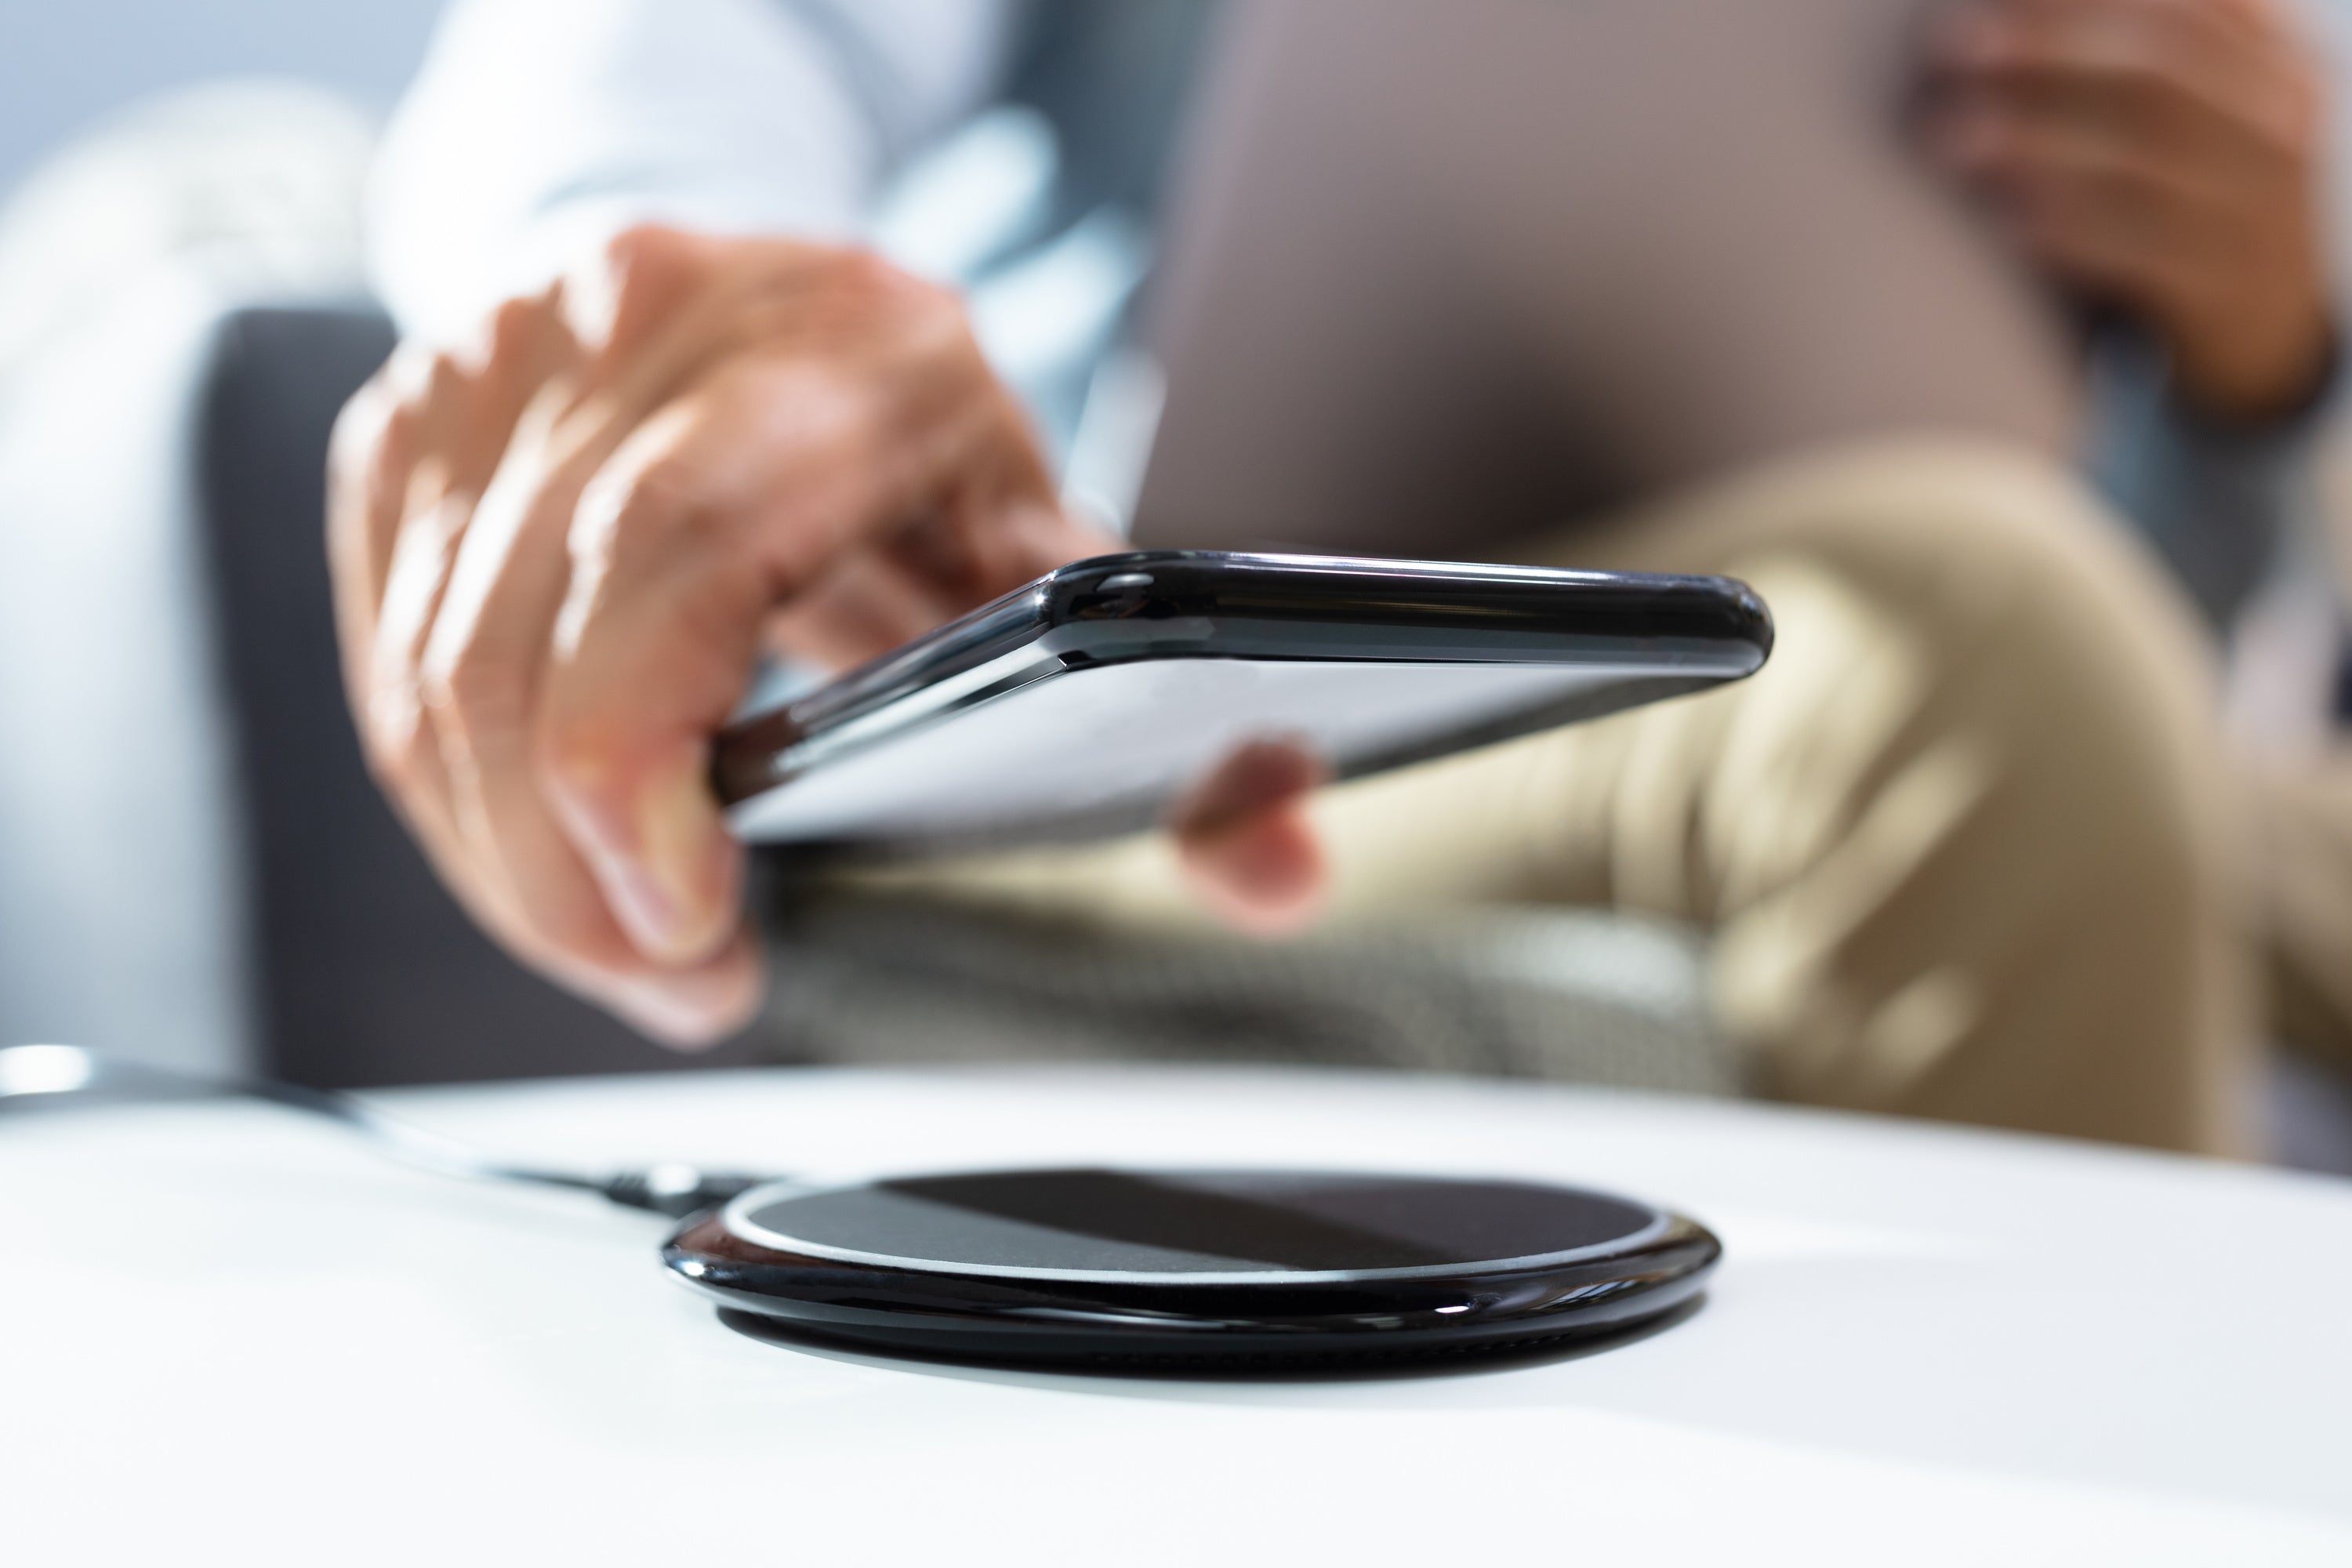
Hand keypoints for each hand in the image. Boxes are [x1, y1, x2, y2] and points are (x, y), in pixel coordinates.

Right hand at [329, 226, 1323, 1046]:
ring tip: (627, 941)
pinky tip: (545, 852)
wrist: (767, 307)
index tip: (692, 930)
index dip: (640, 773)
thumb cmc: (908, 438)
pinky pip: (383, 659)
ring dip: (512, 862)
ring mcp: (499, 368)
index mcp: (834, 353)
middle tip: (674, 977)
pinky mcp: (408, 430)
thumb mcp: (1044, 547)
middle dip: (576, 878)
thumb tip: (1276, 865)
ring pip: (432, 672)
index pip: (671, 554)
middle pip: (523, 647)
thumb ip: (1175, 720)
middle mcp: (644, 330)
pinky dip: (455, 797)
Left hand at [1926, 0, 2334, 418]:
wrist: (2266, 324)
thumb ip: (2137, 51)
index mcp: (2272, 63)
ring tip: (1953, 137)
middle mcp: (2277, 127)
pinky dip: (2068, 233)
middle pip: (2159, 70)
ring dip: (2038, 143)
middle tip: (1949, 45)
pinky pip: (2141, 255)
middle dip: (2047, 48)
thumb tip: (2003, 12)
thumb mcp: (2198, 110)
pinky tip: (2003, 222)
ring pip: (2148, 162)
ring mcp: (2259, 211)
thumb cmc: (2193, 195)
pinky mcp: (2222, 290)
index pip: (2181, 6)